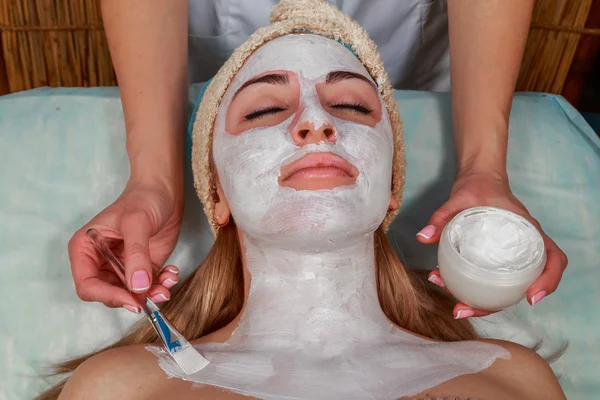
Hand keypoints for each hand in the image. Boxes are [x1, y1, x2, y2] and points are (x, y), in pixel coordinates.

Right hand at [68, 178, 183, 311]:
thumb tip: (137, 287)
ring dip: (150, 294)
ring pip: (130, 295)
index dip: (108, 296)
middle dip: (133, 298)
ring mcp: (121, 266)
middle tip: (156, 292)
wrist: (164, 191)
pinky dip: (161, 286)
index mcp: (85, 249)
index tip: (133, 299)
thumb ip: (136, 254)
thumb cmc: (143, 199)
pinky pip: (148, 288)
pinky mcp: (142, 268)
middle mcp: (100, 262)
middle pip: (108, 294)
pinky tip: (171, 273)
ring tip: (168, 281)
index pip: (87, 285)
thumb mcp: (137, 223)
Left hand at [416, 171, 567, 318]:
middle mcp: (524, 247)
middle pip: (526, 284)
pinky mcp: (494, 259)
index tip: (531, 297)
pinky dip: (474, 291)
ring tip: (457, 307)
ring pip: (505, 288)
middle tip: (468, 310)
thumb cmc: (478, 187)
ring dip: (483, 304)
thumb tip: (423, 237)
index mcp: (529, 231)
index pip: (554, 258)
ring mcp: (509, 255)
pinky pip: (490, 281)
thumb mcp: (459, 198)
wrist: (477, 180)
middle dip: (500, 305)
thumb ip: (442, 216)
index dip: (549, 280)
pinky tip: (451, 290)